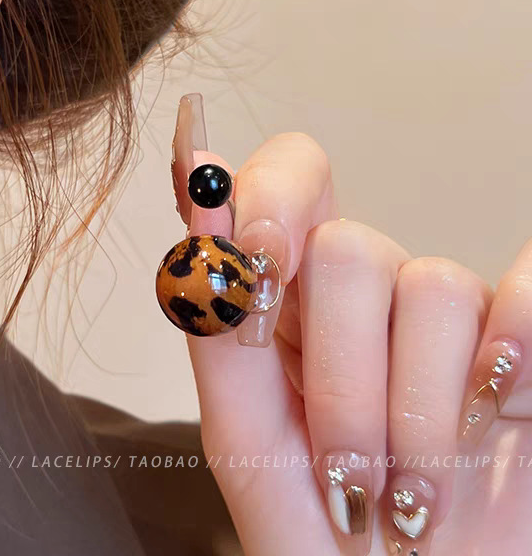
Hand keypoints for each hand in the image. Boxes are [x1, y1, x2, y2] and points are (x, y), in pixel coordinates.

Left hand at [169, 95, 531, 554]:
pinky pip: (527, 291)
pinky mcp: (519, 343)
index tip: (262, 266)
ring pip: (433, 286)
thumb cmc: (315, 530)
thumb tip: (199, 199)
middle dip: (341, 379)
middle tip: (346, 472)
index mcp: (292, 299)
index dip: (273, 198)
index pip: (289, 178)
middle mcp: (369, 291)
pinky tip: (496, 414)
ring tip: (411, 493)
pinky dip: (512, 355)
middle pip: (348, 251)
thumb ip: (218, 324)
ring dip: (416, 416)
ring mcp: (448, 317)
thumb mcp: (244, 435)